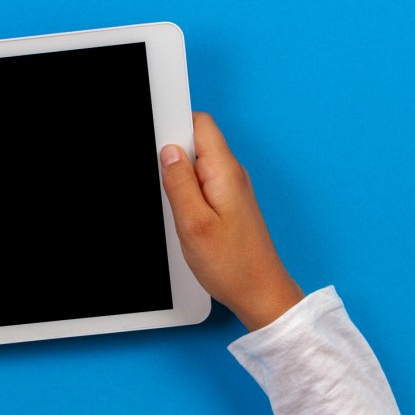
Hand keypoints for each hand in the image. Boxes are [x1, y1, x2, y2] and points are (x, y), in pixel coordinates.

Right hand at [160, 112, 303, 331]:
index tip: (153, 133)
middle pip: (197, 139)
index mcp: (225, 172)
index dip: (174, 121)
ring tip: (174, 204)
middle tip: (161, 182)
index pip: (200, 122)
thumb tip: (167, 151)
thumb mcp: (193, 224)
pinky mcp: (228, 202)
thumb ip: (178, 182)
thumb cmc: (232, 265)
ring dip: (179, 174)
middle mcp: (231, 174)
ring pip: (197, 162)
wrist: (260, 293)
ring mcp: (231, 187)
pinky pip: (203, 182)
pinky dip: (187, 190)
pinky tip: (182, 213)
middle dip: (172, 151)